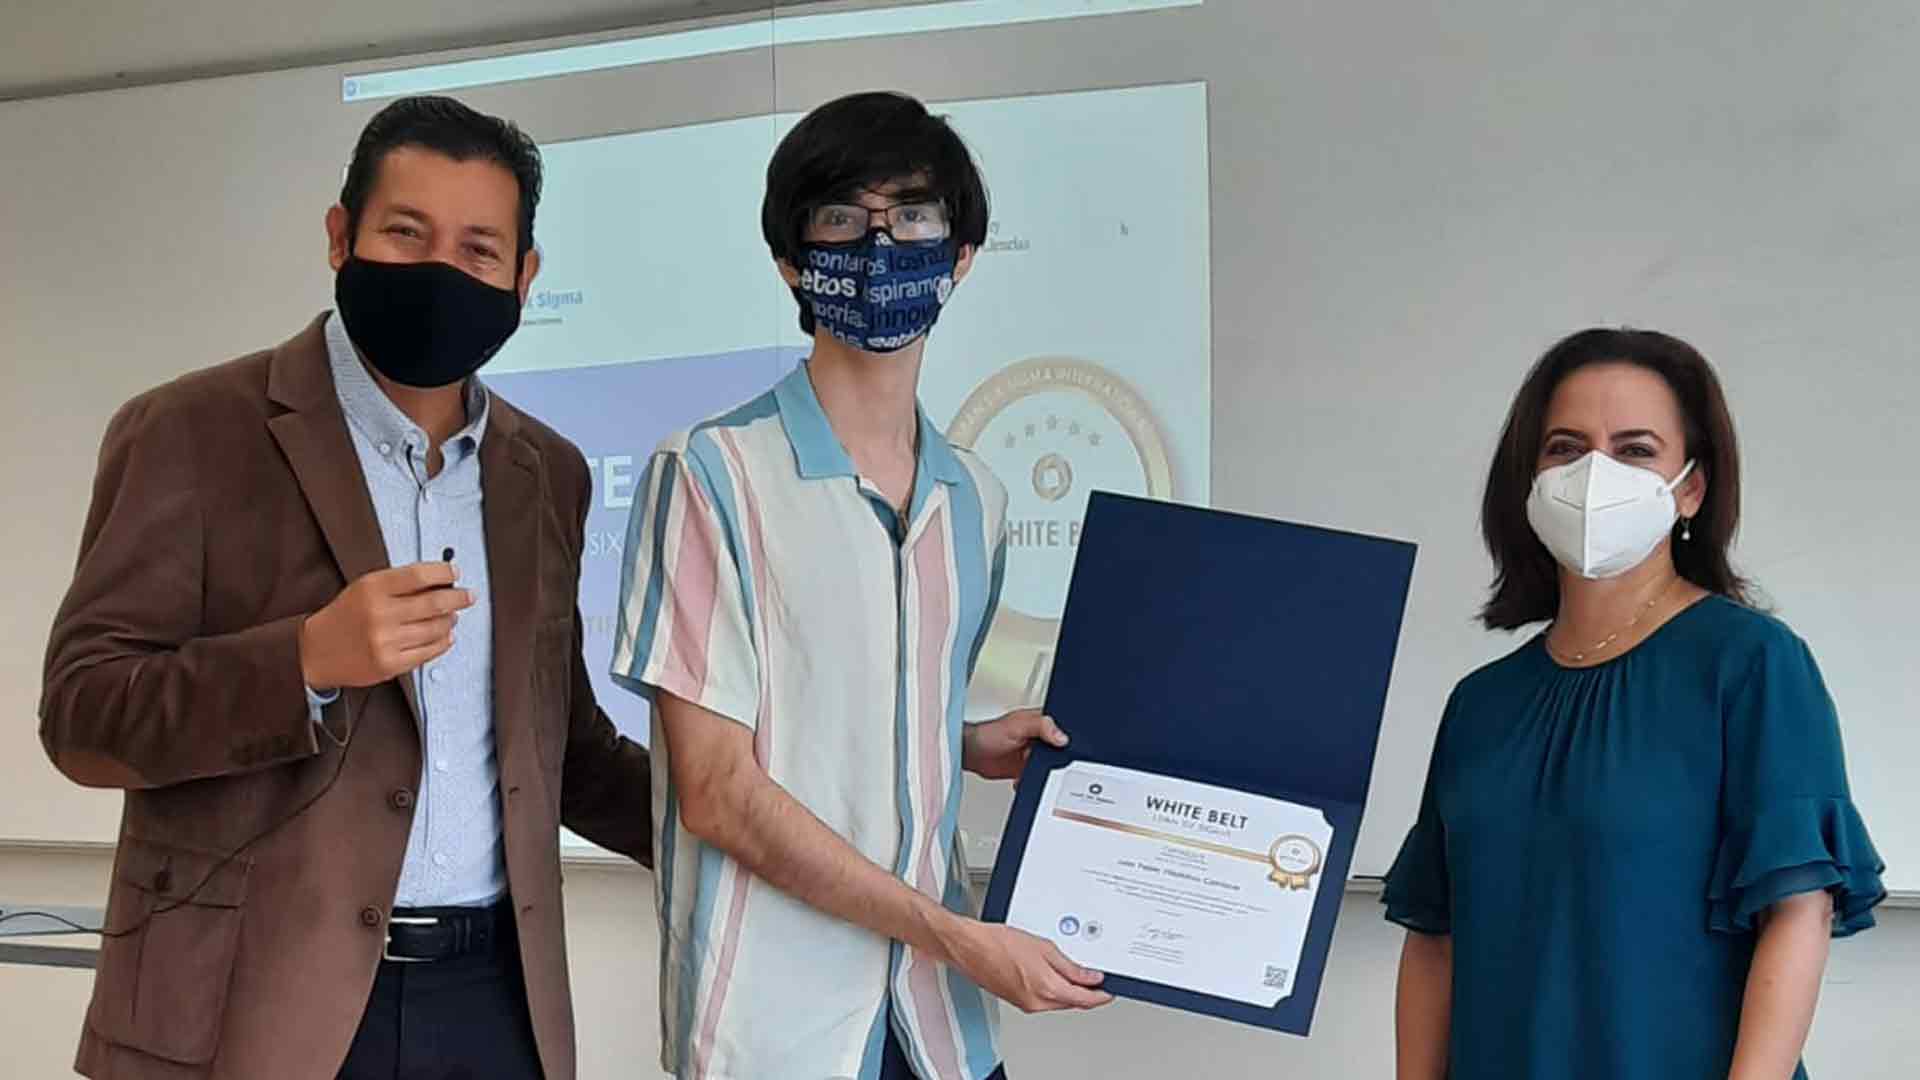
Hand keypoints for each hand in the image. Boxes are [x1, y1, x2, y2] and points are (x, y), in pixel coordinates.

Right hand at [298, 562, 474, 689]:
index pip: (419, 575)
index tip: (455, 572)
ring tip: (452, 616)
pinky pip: (429, 652)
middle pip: (434, 602)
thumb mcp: (365, 588)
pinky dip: (443, 642)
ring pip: (436, 628)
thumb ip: (399, 583)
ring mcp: (386, 642)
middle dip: (458, 597)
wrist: (315, 651)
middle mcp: (380, 614)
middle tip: (469, 595)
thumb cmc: (346, 615)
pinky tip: (445, 636)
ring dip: (450, 621)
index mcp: (372, 589)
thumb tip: (441, 579)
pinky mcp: (390, 665)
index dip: (443, 572)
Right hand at [944, 920, 1112, 1012]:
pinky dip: (1053, 989)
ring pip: (1058, 1001)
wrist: (969, 947)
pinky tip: (1052, 974)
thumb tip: (1090, 976)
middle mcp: (1037, 1002)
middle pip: (1072, 1002)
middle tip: (1097, 979)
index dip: (1101, 995)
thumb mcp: (1043, 947)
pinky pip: (1044, 999)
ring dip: (1069, 990)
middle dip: (1086, 992)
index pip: (1085, 999)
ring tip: (1076, 972)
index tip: (1110, 990)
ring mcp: (1026, 1003)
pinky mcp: (1017, 1000)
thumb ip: (1070, 965)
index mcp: (1047, 989)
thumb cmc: (998, 943)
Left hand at [962, 709, 1067, 779]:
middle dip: (1057, 758)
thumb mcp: (1017, 726)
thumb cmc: (989, 733)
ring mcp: (1034, 754)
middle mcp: (1040, 738)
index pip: (1064, 727)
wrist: (973, 754)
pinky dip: (1035, 780)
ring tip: (1033, 769)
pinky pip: (1039, 777)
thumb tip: (1061, 737)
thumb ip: (1040, 726)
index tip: (1065, 747)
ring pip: (1051, 765)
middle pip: (1061, 749)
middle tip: (1048, 761)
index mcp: (1040, 722)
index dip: (1069, 736)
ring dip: (1046, 771)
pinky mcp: (1028, 769)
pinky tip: (1025, 777)